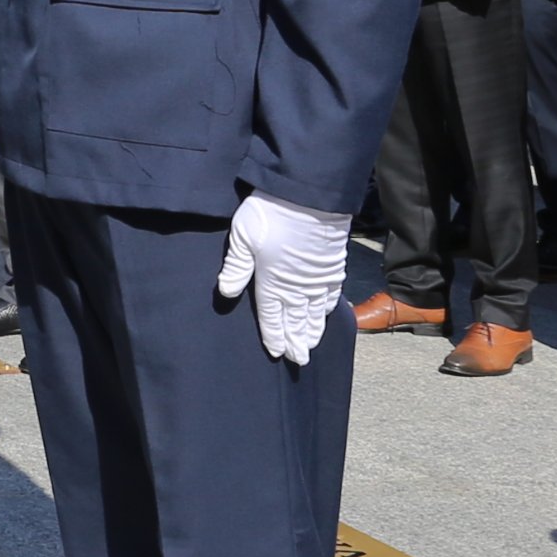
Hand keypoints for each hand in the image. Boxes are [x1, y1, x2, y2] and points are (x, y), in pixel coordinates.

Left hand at [214, 193, 351, 363]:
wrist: (309, 196)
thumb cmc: (271, 214)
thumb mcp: (242, 237)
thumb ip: (236, 267)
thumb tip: (225, 292)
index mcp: (272, 282)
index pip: (272, 317)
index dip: (274, 336)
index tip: (277, 352)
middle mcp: (297, 286)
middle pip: (296, 320)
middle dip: (296, 341)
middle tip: (299, 360)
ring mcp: (318, 278)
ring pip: (315, 312)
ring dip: (313, 329)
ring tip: (311, 345)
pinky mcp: (332, 266)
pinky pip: (332, 294)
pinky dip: (329, 308)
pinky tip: (327, 314)